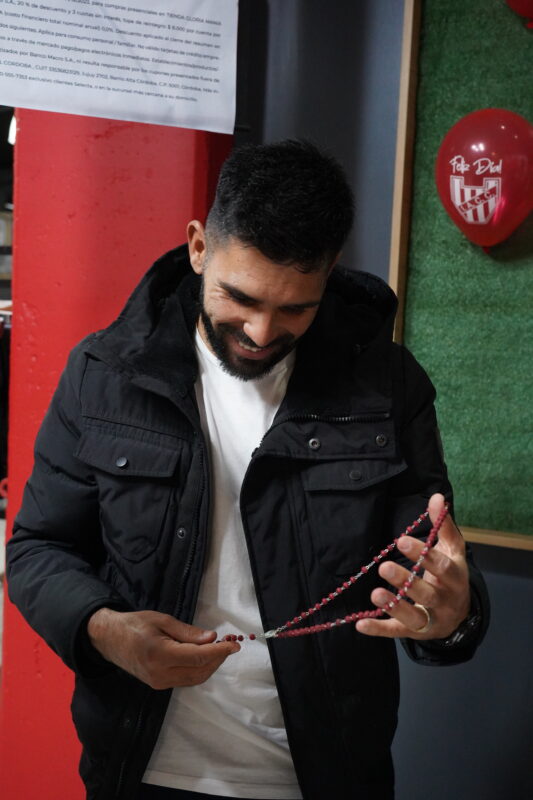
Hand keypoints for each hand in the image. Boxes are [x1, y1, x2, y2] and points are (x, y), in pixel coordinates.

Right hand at [87, 608, 239, 688]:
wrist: (109, 639)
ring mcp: (159, 683)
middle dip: (218, 658)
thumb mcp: (162, 620)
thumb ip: (187, 632)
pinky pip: (186, 679)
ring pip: (195, 678)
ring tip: (219, 648)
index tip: (235, 645)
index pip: (198, 657)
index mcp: (160, 654)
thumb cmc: (134, 624)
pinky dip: (199, 669)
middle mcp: (160, 674)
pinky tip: (203, 656)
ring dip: (210, 665)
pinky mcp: (158, 685)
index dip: (220, 651)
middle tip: (229, 643)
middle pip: (199, 671)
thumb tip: (211, 638)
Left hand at [356, 493, 469, 639]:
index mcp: (454, 577)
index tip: (401, 541)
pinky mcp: (415, 632)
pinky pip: (397, 632)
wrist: (460, 614)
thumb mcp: (452, 549)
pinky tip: (360, 624)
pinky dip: (379, 629)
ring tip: (375, 594)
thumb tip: (437, 497)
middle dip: (406, 581)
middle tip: (384, 566)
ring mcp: (431, 619)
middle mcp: (445, 601)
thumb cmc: (451, 574)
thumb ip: (443, 525)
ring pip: (413, 617)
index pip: (441, 566)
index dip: (422, 555)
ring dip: (393, 606)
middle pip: (426, 594)